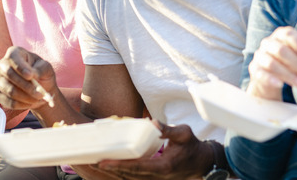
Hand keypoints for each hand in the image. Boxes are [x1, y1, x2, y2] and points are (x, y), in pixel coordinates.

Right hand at [0, 46, 56, 110]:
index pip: (12, 57)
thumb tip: (32, 75)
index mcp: (14, 53)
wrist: (38, 87)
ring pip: (9, 91)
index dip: (20, 67)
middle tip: (40, 94)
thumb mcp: (46, 68)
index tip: (31, 76)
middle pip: (9, 75)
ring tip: (38, 99)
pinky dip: (21, 105)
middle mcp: (2, 65)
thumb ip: (41, 69)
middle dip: (26, 86)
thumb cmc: (41, 73)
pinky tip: (31, 103)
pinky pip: (7, 102)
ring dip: (26, 97)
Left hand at [94, 121, 225, 178]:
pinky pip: (135, 177)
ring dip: (115, 173)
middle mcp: (157, 176)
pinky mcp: (154, 177)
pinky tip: (113, 166)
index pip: (136, 168)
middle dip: (111, 170)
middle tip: (93, 162)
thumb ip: (168, 129)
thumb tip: (152, 122)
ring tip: (98, 164)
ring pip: (131, 178)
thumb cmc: (193, 146)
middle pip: (129, 176)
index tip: (104, 162)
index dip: (119, 166)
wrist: (203, 162)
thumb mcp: (184, 133)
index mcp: (163, 167)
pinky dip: (123, 173)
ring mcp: (156, 179)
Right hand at [247, 26, 296, 100]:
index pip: (289, 34)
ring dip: (291, 75)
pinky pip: (261, 74)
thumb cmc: (292, 64)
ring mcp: (259, 56)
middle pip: (281, 50)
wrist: (272, 78)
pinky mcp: (254, 69)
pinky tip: (281, 84)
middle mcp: (268, 43)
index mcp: (281, 35)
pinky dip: (271, 79)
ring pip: (272, 63)